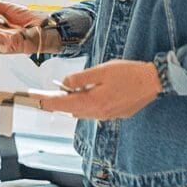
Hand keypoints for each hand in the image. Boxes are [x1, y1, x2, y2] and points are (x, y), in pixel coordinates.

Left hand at [35, 59, 160, 118]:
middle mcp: (98, 112)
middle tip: (40, 96)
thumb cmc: (128, 73)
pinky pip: (93, 111)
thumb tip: (66, 83)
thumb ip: (81, 78)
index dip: (45, 100)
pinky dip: (84, 104)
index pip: (61, 103)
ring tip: (59, 95)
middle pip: (69, 109)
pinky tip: (83, 96)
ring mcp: (107, 115)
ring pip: (81, 112)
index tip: (31, 97)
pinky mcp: (115, 114)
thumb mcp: (102, 71)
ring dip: (69, 104)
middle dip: (54, 102)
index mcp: (92, 101)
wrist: (154, 82)